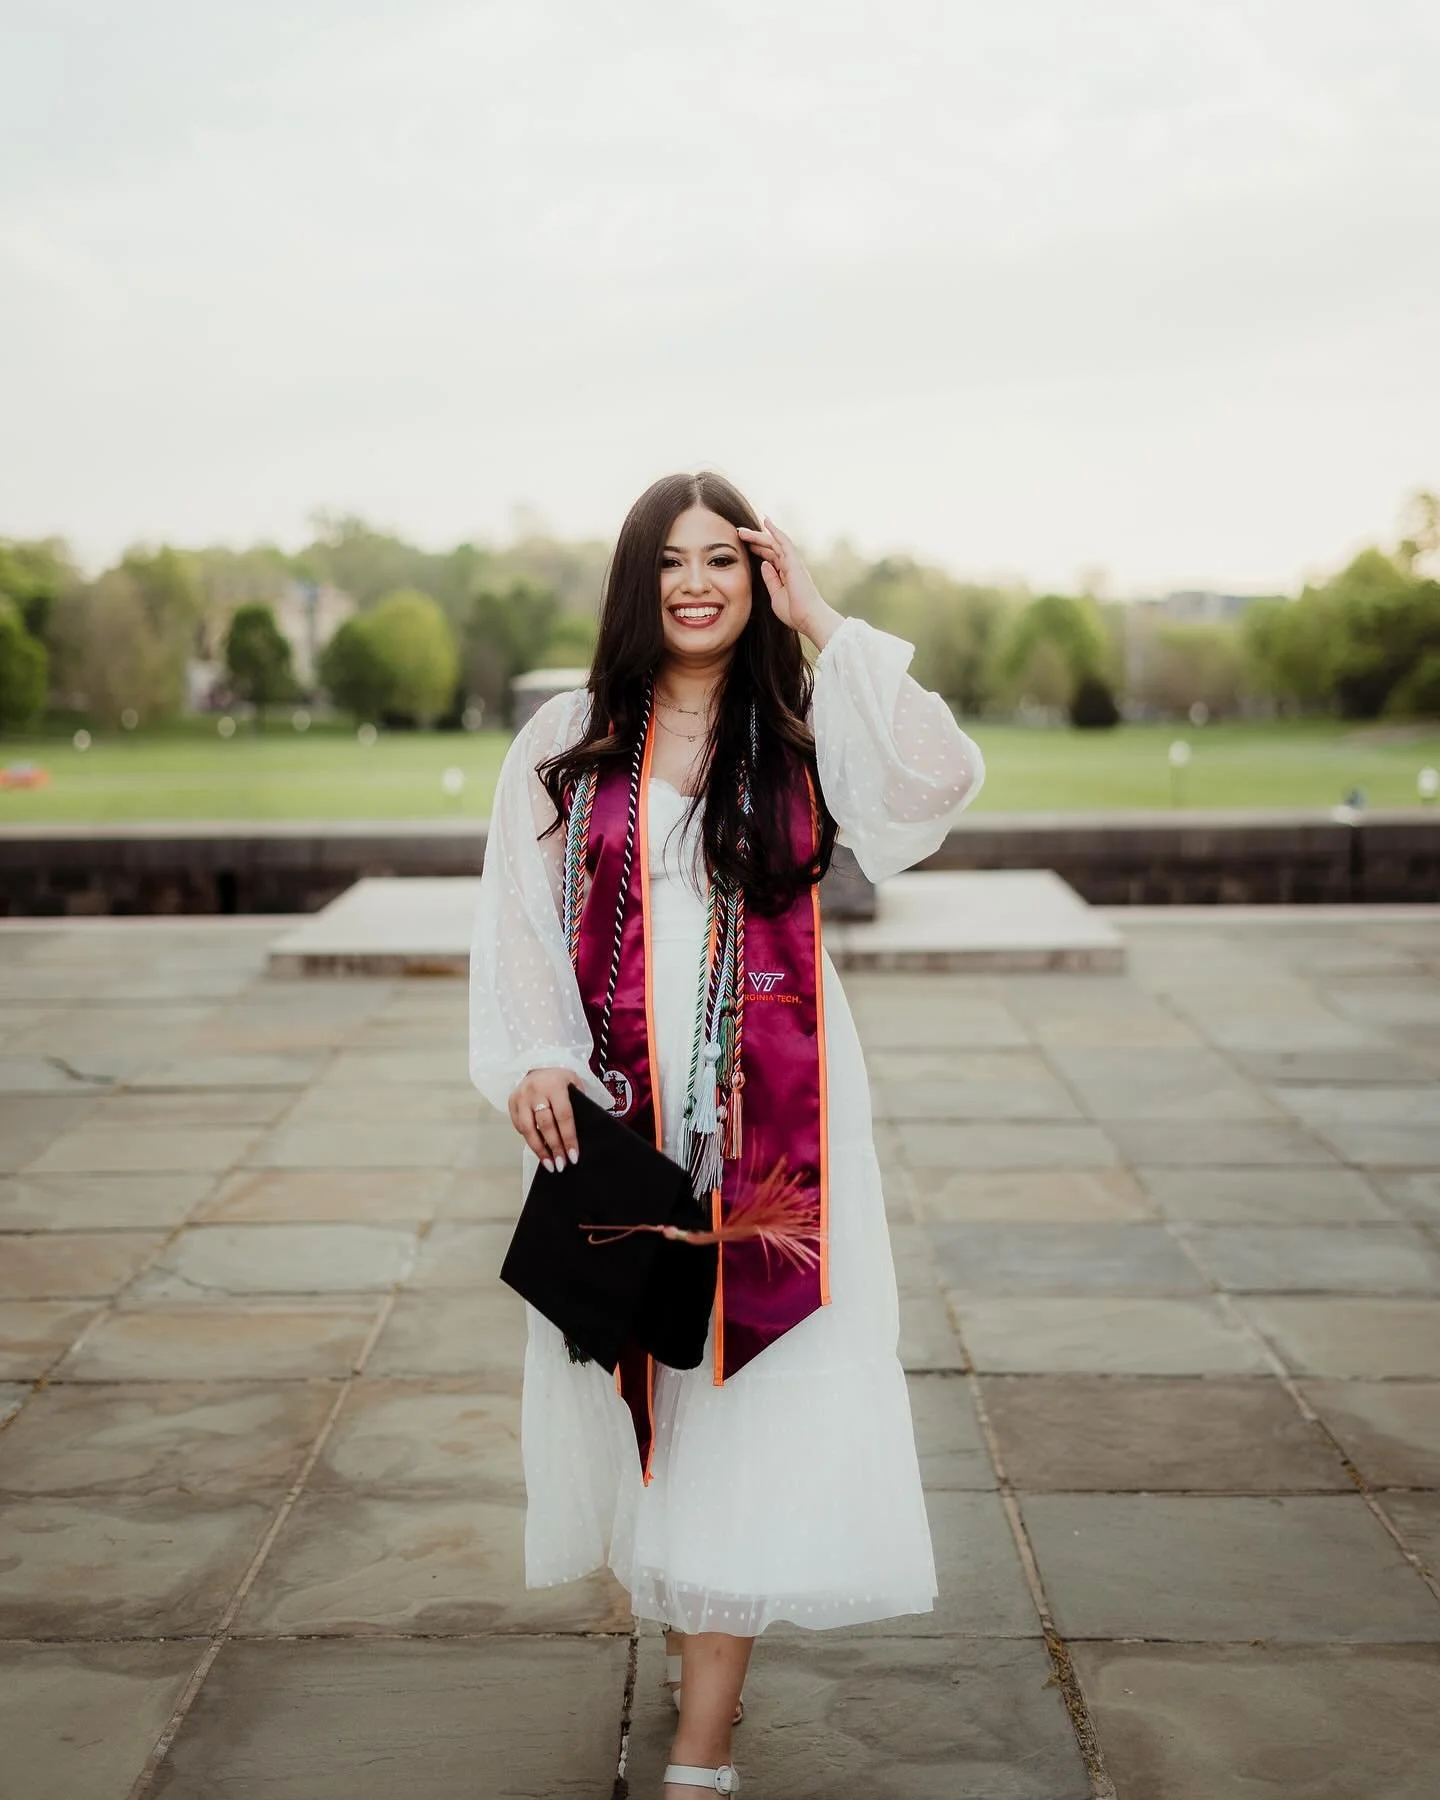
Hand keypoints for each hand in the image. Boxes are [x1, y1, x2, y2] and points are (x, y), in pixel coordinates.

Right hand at [508, 1068, 579, 1171]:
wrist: (537, 1061)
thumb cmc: (559, 1078)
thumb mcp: (574, 1083)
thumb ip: (577, 1103)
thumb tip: (580, 1134)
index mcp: (555, 1085)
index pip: (563, 1116)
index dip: (568, 1138)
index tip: (573, 1156)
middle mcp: (536, 1091)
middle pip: (545, 1125)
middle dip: (554, 1148)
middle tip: (561, 1165)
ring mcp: (521, 1097)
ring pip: (528, 1129)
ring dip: (539, 1150)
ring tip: (549, 1164)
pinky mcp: (511, 1102)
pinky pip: (519, 1126)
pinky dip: (529, 1139)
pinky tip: (539, 1149)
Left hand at [737, 516, 842, 649]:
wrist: (808, 618)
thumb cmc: (794, 612)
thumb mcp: (776, 595)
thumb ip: (770, 579)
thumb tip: (764, 564)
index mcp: (785, 574)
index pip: (770, 556)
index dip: (757, 549)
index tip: (745, 545)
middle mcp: (790, 565)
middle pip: (770, 547)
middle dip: (754, 540)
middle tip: (739, 533)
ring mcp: (793, 562)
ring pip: (773, 542)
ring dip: (758, 534)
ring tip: (742, 530)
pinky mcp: (794, 562)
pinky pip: (784, 542)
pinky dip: (775, 531)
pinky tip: (766, 522)